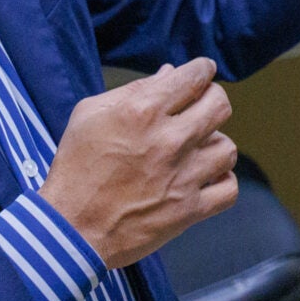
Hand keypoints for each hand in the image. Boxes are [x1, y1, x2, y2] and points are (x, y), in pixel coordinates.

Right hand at [38, 60, 238, 268]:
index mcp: (142, 111)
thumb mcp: (89, 116)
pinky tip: (207, 178)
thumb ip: (132, 90)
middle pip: (220, 105)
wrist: (70, 230)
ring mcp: (183, 176)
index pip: (194, 76)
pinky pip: (229, 189)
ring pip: (227, 147)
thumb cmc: (75, 169)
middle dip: (212, 100)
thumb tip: (168, 74)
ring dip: (215, 144)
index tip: (201, 74)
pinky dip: (222, 182)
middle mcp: (169, 140)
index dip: (201, 70)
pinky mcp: (188, 210)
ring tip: (198, 149)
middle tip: (201, 107)